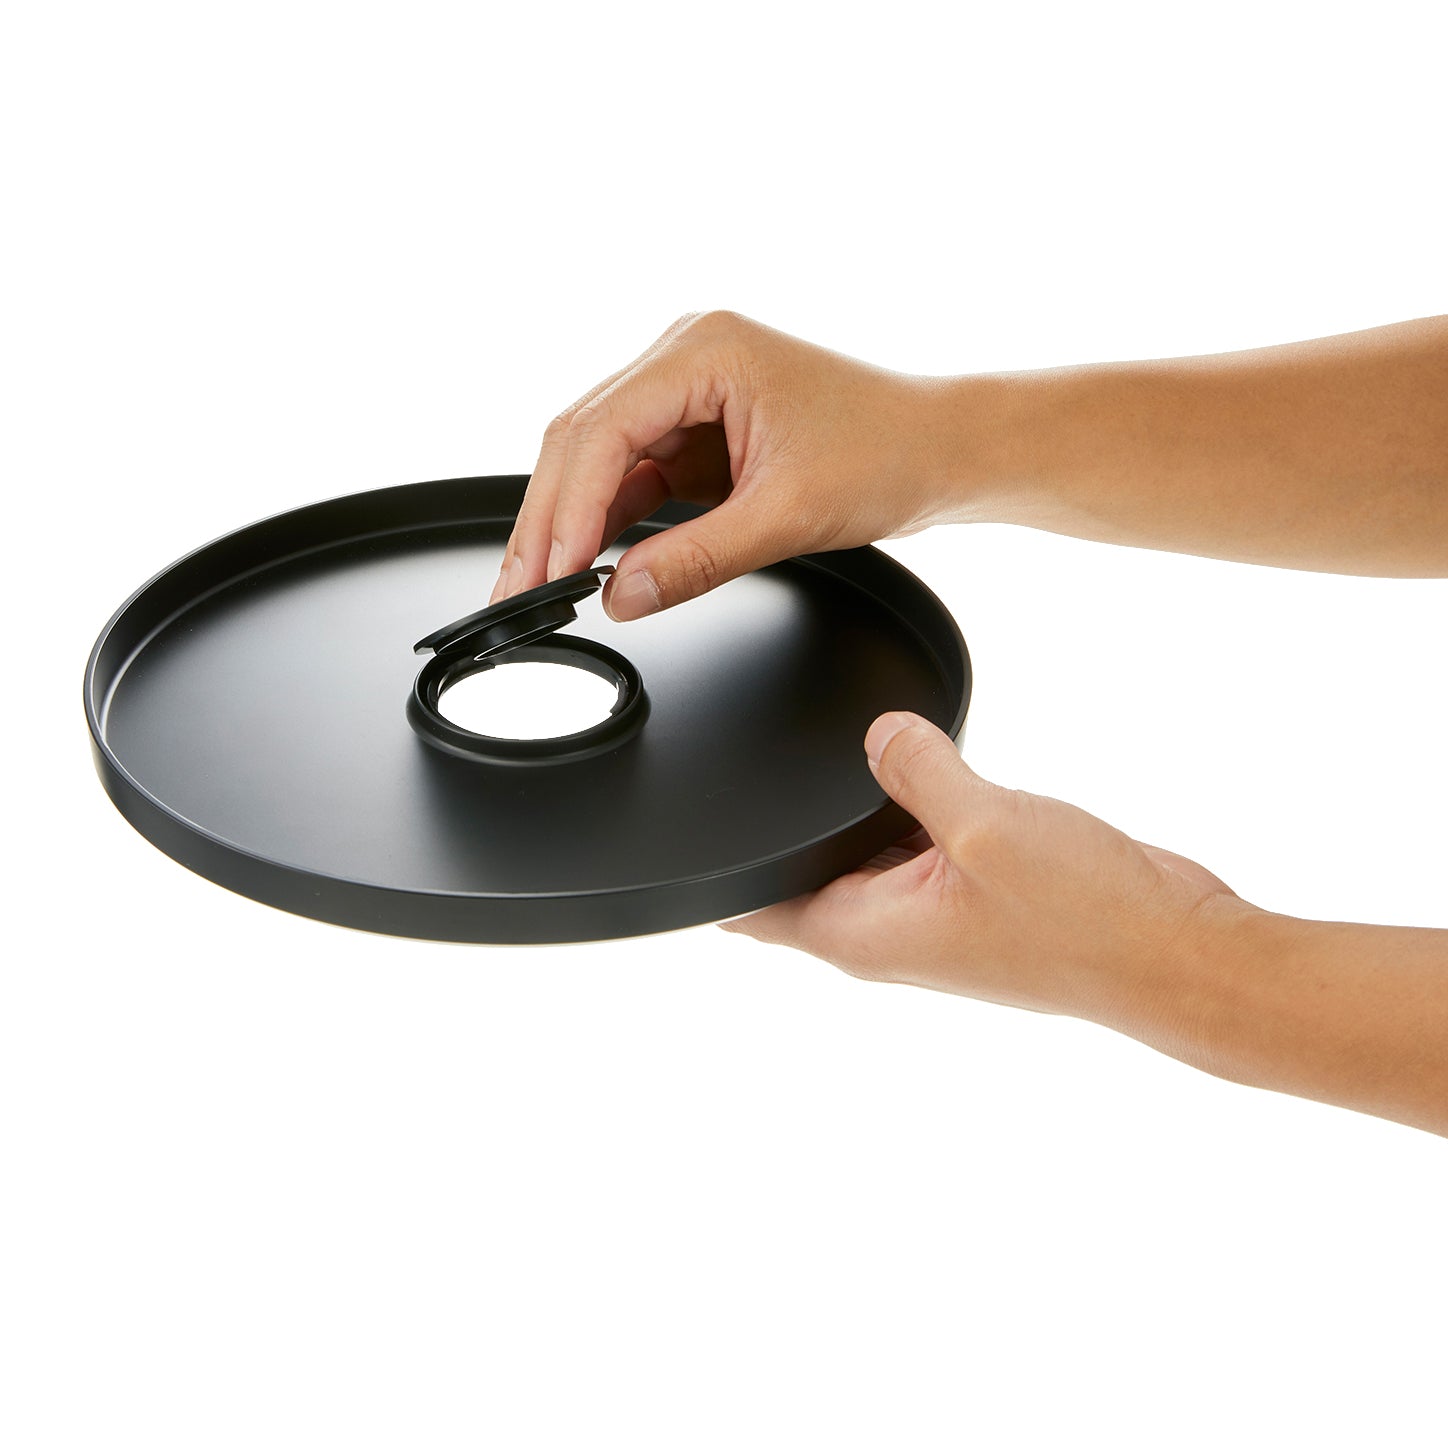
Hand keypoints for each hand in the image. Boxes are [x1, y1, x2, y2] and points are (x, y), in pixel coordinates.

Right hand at [493, 310, 960, 619]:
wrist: (941, 448)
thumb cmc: (888, 452)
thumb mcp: (788, 515)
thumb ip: (697, 559)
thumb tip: (620, 596)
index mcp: (705, 350)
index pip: (604, 428)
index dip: (569, 506)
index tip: (550, 569)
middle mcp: (685, 356)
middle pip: (583, 436)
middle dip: (548, 517)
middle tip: (516, 589)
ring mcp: (687, 392)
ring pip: (598, 457)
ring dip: (568, 520)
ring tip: (536, 584)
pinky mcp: (696, 429)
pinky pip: (633, 474)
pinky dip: (607, 518)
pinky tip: (586, 559)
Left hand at [727, 711, 1239, 1038]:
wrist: (1178, 954)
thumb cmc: (1086, 920)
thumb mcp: (985, 823)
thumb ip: (918, 770)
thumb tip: (880, 733)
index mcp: (864, 933)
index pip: (754, 911)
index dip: (718, 871)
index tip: (690, 826)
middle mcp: (889, 930)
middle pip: (804, 870)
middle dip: (787, 823)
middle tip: (764, 757)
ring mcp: (935, 913)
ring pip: (866, 850)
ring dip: (858, 809)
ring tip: (849, 752)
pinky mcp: (977, 892)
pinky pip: (920, 840)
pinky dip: (913, 805)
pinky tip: (923, 762)